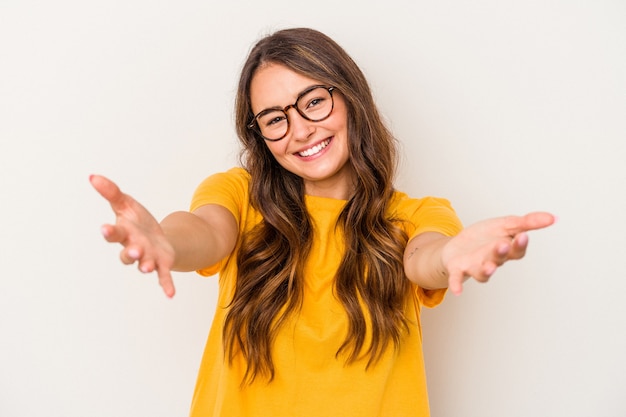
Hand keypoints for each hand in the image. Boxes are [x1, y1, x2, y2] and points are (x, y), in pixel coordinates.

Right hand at [90, 175, 175, 297]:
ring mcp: (147, 258)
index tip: (105, 228)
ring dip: (146, 265)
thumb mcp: (126, 204)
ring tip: (148, 266)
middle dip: (130, 252)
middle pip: (128, 253)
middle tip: (134, 251)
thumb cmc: (138, 221)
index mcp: (125, 233)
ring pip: (144, 264)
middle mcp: (134, 248)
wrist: (157, 236)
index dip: (110, 232)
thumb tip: (93, 176)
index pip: (115, 234)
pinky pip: (163, 277)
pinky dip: (166, 285)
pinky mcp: (161, 264)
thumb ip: (111, 192)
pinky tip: (170, 295)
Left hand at [442, 212, 555, 294]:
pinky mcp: (458, 268)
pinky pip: (457, 278)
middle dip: (501, 252)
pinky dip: (457, 284)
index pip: (516, 250)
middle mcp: (492, 260)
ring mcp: (475, 265)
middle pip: (499, 258)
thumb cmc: (484, 237)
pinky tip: (456, 291)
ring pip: (482, 271)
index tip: (523, 235)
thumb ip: (527, 222)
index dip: (519, 244)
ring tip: (489, 267)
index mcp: (505, 249)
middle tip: (503, 245)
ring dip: (486, 270)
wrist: (457, 246)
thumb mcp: (505, 224)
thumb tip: (552, 218)